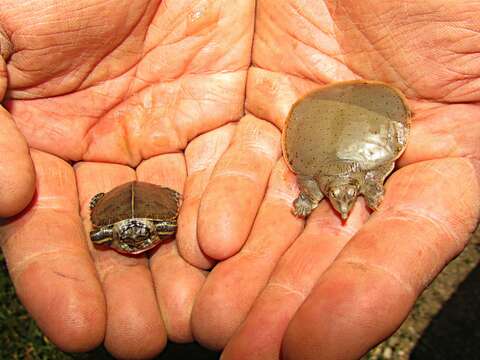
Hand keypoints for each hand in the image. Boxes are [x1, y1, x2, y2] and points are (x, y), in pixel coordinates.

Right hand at [0, 1, 255, 357]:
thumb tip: (6, 196)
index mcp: (43, 136)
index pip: (48, 226)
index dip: (58, 277)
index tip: (80, 328)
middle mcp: (107, 147)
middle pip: (117, 234)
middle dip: (126, 288)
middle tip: (139, 340)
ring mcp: (168, 134)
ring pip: (176, 215)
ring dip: (179, 270)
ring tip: (188, 321)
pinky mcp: (222, 116)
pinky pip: (229, 173)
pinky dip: (228, 211)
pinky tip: (224, 251)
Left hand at [184, 1, 479, 358]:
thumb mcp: (477, 60)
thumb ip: (468, 135)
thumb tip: (455, 192)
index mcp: (442, 148)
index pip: (406, 240)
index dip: (368, 294)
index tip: (322, 344)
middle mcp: (373, 151)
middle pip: (331, 244)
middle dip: (293, 301)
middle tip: (253, 353)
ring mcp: (314, 130)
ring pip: (281, 215)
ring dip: (251, 273)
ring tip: (215, 324)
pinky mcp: (264, 103)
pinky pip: (240, 163)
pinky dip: (226, 205)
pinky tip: (206, 247)